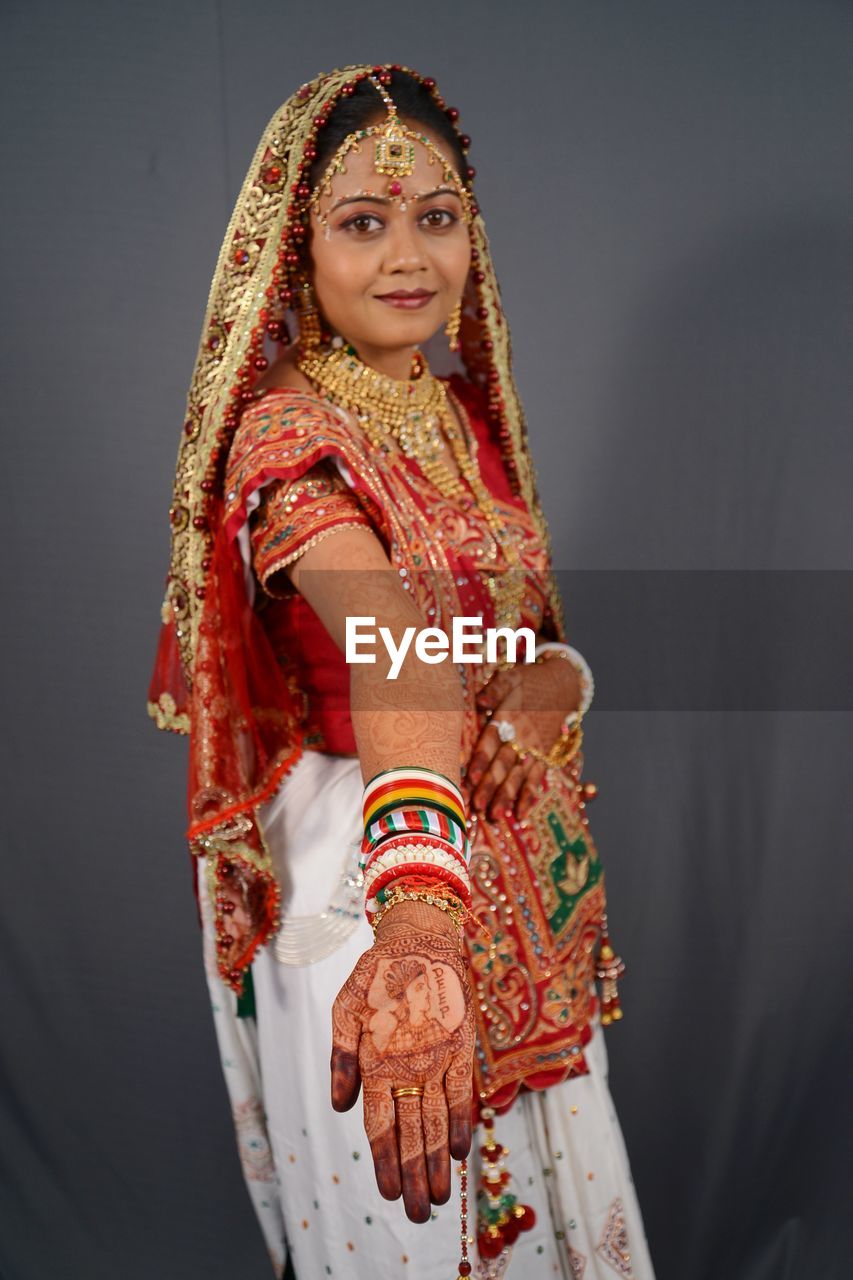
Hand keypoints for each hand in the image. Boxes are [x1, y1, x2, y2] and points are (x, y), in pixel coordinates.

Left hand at [330, 900, 474, 1221]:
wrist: (422, 937)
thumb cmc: (378, 974)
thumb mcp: (346, 1006)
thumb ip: (343, 1057)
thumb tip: (341, 1106)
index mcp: (378, 1057)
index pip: (380, 1123)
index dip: (384, 1160)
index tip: (387, 1193)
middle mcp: (411, 1063)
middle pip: (412, 1131)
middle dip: (414, 1176)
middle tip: (416, 1215)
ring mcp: (439, 1055)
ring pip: (439, 1119)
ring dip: (439, 1161)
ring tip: (438, 1198)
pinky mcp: (462, 1044)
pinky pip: (465, 1090)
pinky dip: (464, 1121)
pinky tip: (462, 1150)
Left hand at [466, 657, 579, 821]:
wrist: (564, 685)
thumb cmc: (530, 681)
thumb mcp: (511, 676)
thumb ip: (495, 689)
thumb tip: (480, 701)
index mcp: (508, 717)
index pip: (492, 740)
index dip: (482, 759)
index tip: (472, 777)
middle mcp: (521, 737)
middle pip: (504, 764)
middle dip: (491, 786)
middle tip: (478, 805)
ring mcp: (535, 750)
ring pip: (519, 776)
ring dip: (507, 796)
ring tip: (495, 815)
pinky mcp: (545, 757)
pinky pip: (537, 780)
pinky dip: (529, 797)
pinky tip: (520, 815)